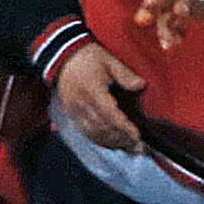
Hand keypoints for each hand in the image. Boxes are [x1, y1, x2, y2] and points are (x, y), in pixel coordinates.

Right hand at [50, 36, 149, 150]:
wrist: (63, 57)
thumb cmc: (88, 58)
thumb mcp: (108, 60)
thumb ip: (125, 74)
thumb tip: (141, 85)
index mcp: (92, 90)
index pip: (109, 114)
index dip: (124, 127)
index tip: (138, 136)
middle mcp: (81, 104)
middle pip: (103, 128)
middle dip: (122, 139)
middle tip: (139, 147)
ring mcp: (75, 111)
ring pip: (94, 133)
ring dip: (113, 142)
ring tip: (130, 146)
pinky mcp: (72, 115)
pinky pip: (86, 133)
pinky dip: (101, 140)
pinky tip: (114, 143)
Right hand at [135, 0, 203, 52]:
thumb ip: (202, 7)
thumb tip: (178, 8)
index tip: (148, 9)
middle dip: (158, 9)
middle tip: (143, 22)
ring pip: (178, 6)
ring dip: (170, 23)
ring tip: (168, 44)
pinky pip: (187, 15)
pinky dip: (180, 27)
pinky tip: (176, 40)